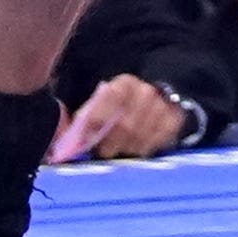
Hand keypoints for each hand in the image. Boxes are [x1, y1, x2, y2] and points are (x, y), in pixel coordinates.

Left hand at [45, 73, 202, 163]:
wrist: (157, 101)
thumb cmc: (119, 107)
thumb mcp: (101, 104)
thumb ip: (83, 118)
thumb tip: (63, 141)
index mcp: (123, 84)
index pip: (111, 97)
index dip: (98, 117)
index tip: (86, 137)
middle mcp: (146, 92)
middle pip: (126, 124)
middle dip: (110, 143)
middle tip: (102, 152)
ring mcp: (162, 107)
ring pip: (141, 137)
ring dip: (126, 149)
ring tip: (119, 152)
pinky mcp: (174, 122)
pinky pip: (158, 142)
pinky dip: (144, 150)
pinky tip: (136, 150)